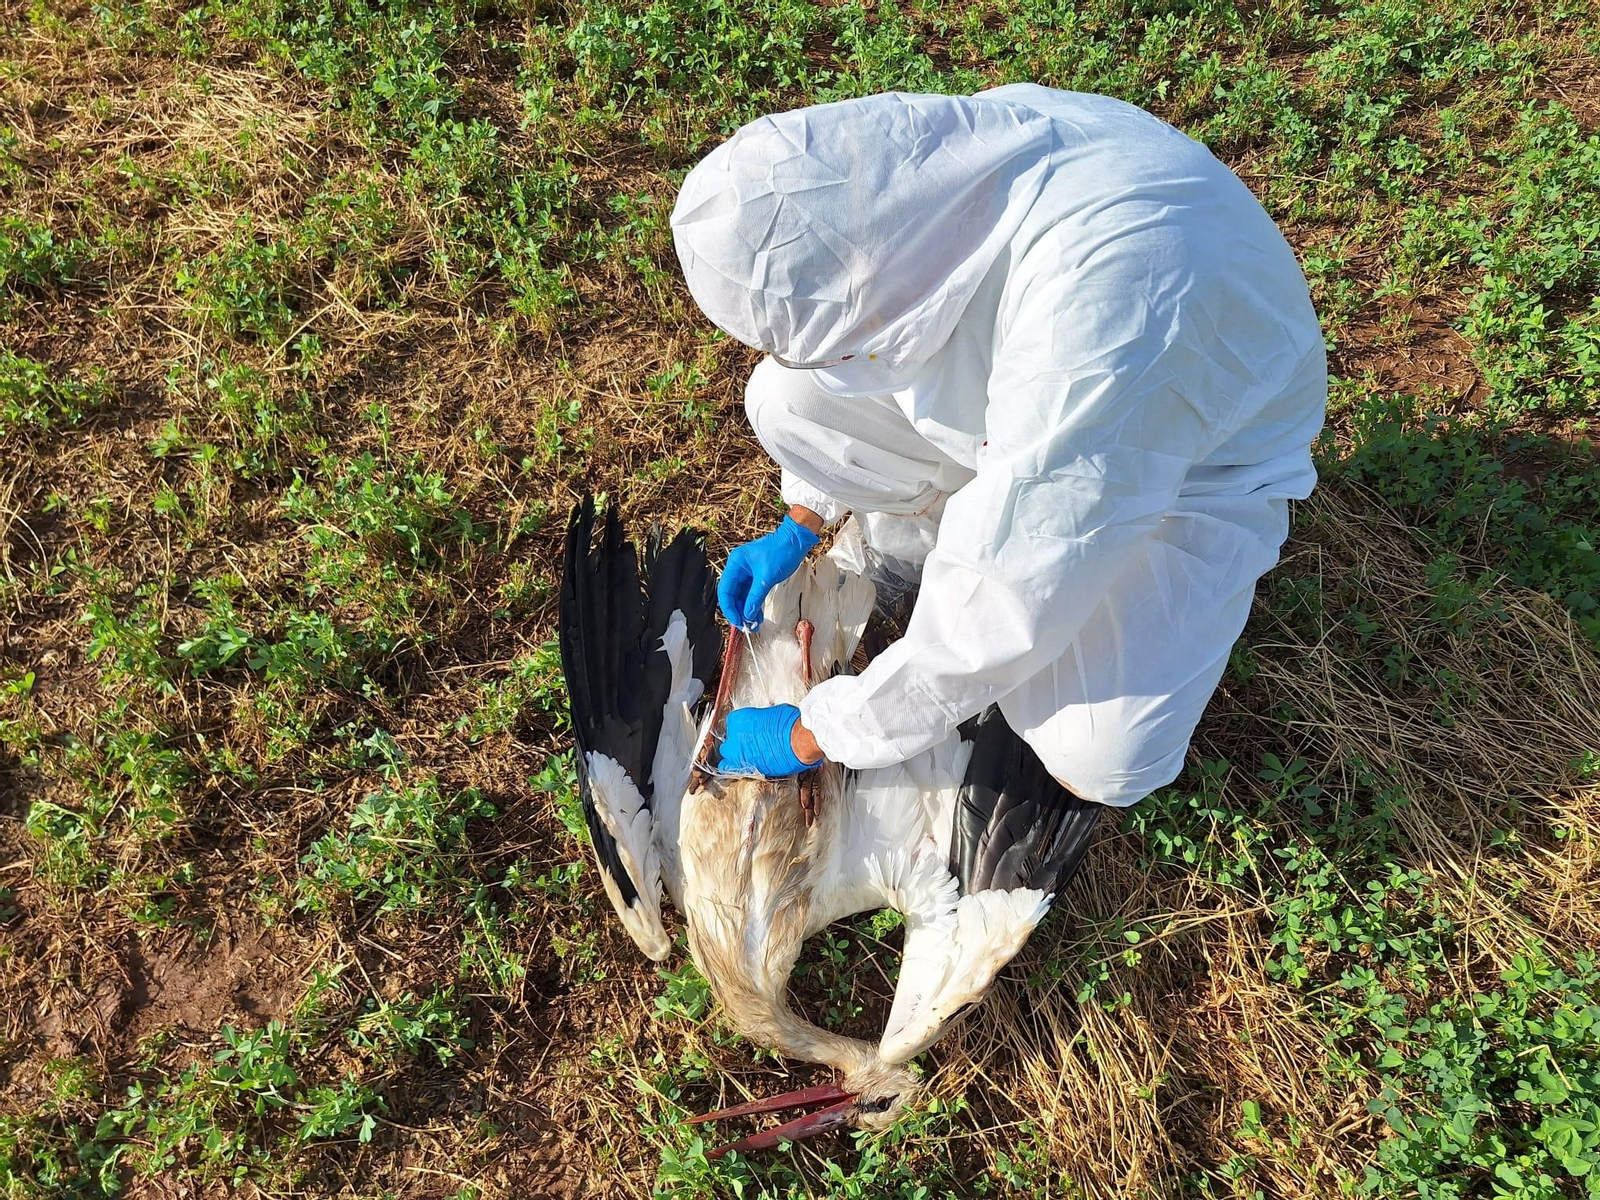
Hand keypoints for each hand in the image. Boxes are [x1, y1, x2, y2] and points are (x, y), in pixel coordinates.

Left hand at [717, 705, 824, 776]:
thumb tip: (762, 722)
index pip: (732, 724)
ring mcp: (738, 755)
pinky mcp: (746, 769)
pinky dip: (738, 770)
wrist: (798, 741)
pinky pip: (733, 771)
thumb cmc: (790, 724)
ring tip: (747, 758)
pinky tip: (747, 768)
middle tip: (750, 745)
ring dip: (735, 759)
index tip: (749, 731)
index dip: (742, 729)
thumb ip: (760, 719)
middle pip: (728, 743)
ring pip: (726, 759)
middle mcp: (734, 738)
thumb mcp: (772, 712)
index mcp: (738, 719)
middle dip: (736, 745)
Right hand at [718, 509, 821, 628]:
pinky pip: (751, 593)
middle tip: (746, 626)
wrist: (795, 541)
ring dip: (746, 610)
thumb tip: (747, 615)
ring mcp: (747, 572)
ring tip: (753, 624)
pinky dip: (753, 604)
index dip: (729, 608)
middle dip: (738, 611)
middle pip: (732, 595)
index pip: (725, 590)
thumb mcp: (766, 578)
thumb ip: (755, 598)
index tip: (737, 621)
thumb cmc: (781, 551)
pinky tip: (758, 615)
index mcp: (735, 564)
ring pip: (742, 596)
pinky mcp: (756, 576)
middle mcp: (738, 568)